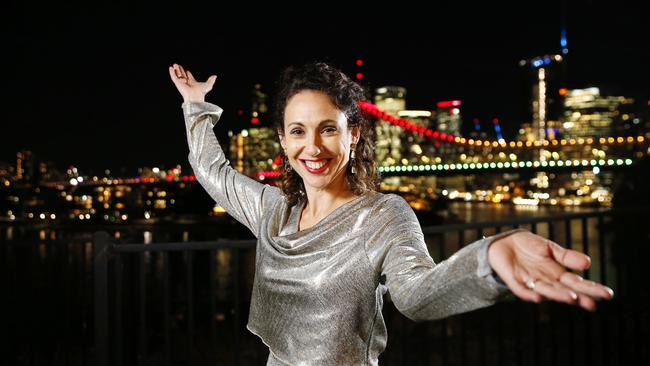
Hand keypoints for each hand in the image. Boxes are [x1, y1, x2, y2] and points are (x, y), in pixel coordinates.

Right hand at [168, 63, 216, 102]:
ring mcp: (181, 83)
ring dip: (176, 70)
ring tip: (175, 64)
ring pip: (178, 75)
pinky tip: (170, 68)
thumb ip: (211, 80)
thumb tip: (215, 76)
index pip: (189, 78)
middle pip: (183, 76)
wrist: (195, 97)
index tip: (187, 71)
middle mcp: (187, 83)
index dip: (188, 74)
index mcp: (193, 84)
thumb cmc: (201, 93)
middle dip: (181, 71)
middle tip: (179, 66)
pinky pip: (173, 77)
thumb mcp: (208, 85)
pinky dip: (171, 72)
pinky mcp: (177, 83)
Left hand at [488, 230, 613, 310]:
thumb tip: (588, 263)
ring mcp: (530, 282)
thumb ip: (567, 256)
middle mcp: (546, 281)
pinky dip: (529, 294)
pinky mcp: (514, 281)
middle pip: (564, 290)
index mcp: (557, 274)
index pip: (577, 283)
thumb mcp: (550, 249)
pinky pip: (522, 290)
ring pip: (546, 291)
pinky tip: (538, 297)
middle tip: (593, 304)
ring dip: (558, 295)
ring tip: (572, 298)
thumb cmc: (528, 247)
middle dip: (578, 297)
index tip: (608, 295)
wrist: (503, 243)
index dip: (591, 289)